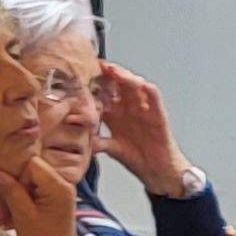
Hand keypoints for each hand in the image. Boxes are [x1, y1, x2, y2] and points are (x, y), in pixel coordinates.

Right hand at [0, 155, 81, 235]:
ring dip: (11, 201)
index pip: (32, 164)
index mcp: (60, 186)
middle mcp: (63, 186)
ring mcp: (59, 194)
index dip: (15, 177)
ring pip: (28, 186)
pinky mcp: (53, 202)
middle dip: (11, 191)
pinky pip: (32, 195)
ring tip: (1, 221)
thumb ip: (9, 190)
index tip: (6, 194)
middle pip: (29, 175)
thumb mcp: (22, 214)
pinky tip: (9, 221)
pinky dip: (19, 205)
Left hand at [93, 63, 188, 188]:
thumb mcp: (111, 148)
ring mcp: (144, 110)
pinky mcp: (158, 116)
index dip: (94, 84)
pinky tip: (141, 85)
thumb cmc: (135, 156)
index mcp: (116, 114)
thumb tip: (76, 134)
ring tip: (114, 71)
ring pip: (136, 87)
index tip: (81, 74)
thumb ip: (95, 140)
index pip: (104, 94)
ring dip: (126, 77)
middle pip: (119, 85)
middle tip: (97, 65)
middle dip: (109, 74)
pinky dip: (149, 91)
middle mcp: (129, 108)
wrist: (157, 170)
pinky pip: (155, 100)